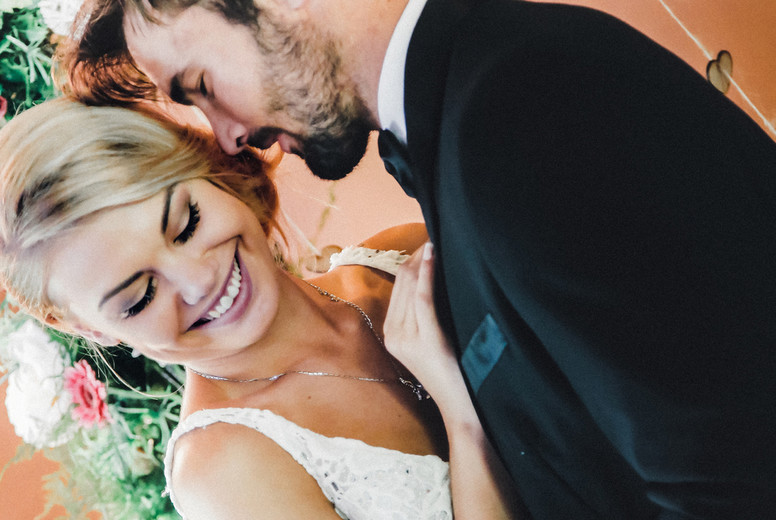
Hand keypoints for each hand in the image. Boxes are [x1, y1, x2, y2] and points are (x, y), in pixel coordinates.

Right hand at [384, 242, 461, 404]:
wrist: (460, 407)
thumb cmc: (453, 372)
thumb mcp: (431, 341)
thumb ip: (424, 317)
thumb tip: (433, 279)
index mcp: (391, 333)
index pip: (398, 285)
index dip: (413, 259)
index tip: (429, 242)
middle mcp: (393, 334)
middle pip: (402, 281)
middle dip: (418, 255)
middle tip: (436, 235)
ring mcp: (406, 339)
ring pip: (410, 286)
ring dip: (424, 259)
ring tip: (438, 240)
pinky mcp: (425, 340)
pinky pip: (423, 298)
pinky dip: (427, 273)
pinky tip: (433, 255)